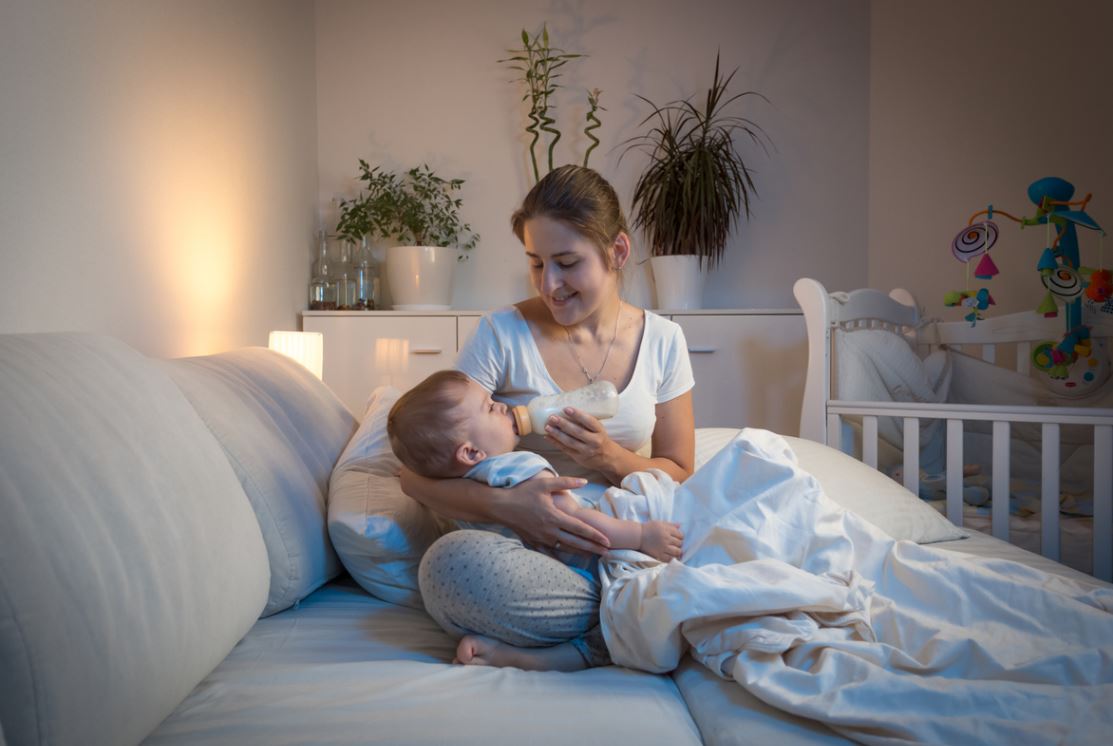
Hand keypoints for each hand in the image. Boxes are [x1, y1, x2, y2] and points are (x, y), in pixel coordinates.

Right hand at [496, 474, 610, 555]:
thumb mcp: (545, 484)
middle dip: (593, 548)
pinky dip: (562, 555)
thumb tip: (585, 481)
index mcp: (554, 517)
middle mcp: (550, 531)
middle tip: (608, 553)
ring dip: (581, 552)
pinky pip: (551, 552)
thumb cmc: (523, 493)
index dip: (595, 535)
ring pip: (565, 549)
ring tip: (594, 555)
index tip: (607, 540)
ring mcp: (542, 539)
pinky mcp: (534, 542)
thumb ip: (566, 482)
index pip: (579, 528)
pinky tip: (569, 558)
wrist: (501, 506)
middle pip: (576, 542)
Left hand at [543, 407, 616, 474]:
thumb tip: (567, 409)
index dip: (578, 415)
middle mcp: (594, 441)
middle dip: (563, 424)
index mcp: (600, 431)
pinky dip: (555, 443)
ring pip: (569, 442)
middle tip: (552, 417)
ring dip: (557, 434)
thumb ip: (586, 421)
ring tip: (547, 426)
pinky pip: (565, 449)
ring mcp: (586, 451)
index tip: (566, 408)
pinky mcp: (579, 458)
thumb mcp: (598, 428)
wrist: (607, 457)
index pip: (589, 421)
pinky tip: (548, 437)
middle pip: (577, 432)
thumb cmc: (600, 438)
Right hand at [638, 521, 682, 562]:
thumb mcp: (660, 523)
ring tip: (675, 551)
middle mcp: (666, 539)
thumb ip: (670, 524)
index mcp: (667, 530)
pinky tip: (671, 556)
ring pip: (677, 552)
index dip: (680, 537)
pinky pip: (669, 559)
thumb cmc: (649, 528)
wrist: (638, 536)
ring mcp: (663, 547)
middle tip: (675, 544)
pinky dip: (672, 558)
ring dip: (677, 551)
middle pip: (680, 543)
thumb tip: (679, 526)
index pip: (680, 535)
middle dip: (679, 544)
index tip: (676, 538)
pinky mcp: (659, 554)